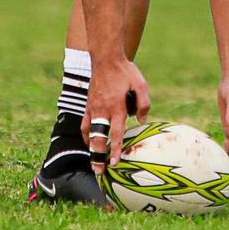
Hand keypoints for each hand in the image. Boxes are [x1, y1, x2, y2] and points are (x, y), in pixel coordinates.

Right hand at [84, 57, 150, 173]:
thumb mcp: (141, 85)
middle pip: (98, 138)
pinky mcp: (88, 104)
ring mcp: (93, 108)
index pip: (116, 133)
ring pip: (89, 133)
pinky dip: (87, 134)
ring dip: (90, 148)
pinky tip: (89, 140)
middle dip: (98, 156)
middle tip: (99, 171)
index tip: (115, 164)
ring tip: (93, 160)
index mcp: (116, 107)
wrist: (105, 58)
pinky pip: (85, 123)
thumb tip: (142, 122)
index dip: (116, 150)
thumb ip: (143, 105)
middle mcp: (102, 110)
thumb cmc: (125, 71)